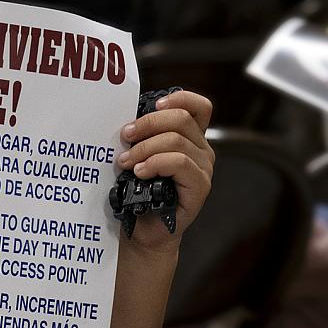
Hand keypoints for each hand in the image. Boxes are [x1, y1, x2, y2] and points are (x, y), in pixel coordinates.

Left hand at [115, 89, 213, 249]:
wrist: (142, 228)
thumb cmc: (137, 191)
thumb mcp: (137, 155)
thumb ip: (140, 136)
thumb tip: (124, 119)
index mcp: (189, 137)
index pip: (197, 106)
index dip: (178, 98)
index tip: (153, 104)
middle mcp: (201, 150)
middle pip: (182, 118)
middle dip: (148, 123)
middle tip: (124, 136)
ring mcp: (203, 168)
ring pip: (177, 141)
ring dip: (145, 148)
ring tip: (126, 161)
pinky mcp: (200, 187)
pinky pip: (181, 163)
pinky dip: (156, 163)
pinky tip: (140, 172)